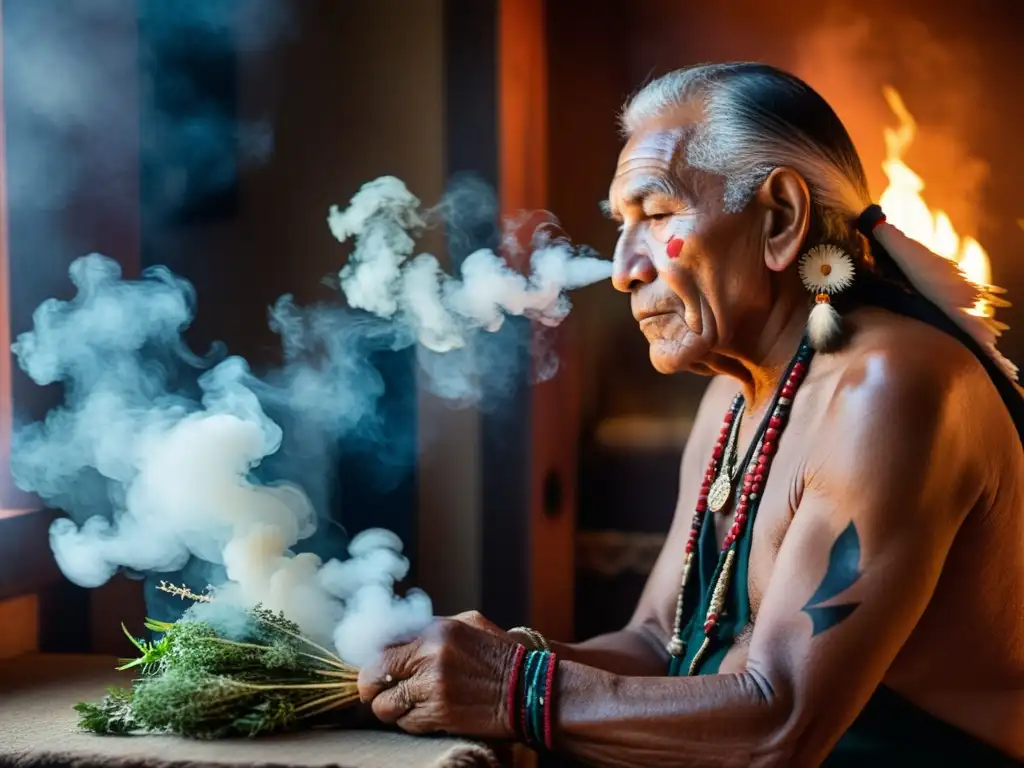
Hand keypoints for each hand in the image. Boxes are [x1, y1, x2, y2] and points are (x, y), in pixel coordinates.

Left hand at [357, 614, 519, 737]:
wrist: (528, 690)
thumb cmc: (499, 655)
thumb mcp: (469, 624)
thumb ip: (431, 627)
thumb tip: (396, 635)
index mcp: (435, 630)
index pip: (381, 642)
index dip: (372, 659)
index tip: (374, 668)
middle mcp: (430, 655)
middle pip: (373, 675)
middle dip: (371, 687)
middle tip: (378, 692)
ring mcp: (433, 687)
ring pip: (384, 706)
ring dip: (391, 709)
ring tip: (408, 705)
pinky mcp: (439, 714)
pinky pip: (406, 723)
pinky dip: (411, 722)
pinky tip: (429, 714)